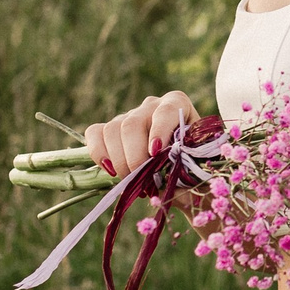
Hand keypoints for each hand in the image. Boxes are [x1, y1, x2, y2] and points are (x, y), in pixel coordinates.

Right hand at [84, 91, 202, 181]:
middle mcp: (151, 106)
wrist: (180, 167)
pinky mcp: (110, 128)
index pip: (166, 111)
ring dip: (119, 161)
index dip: (159, 131)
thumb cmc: (191, 165)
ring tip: (132, 182)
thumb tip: (168, 184)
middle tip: (142, 182)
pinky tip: (111, 171)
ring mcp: (128, 115)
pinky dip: (99, 153)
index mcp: (177, 105)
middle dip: (134, 157)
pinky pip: (95, 133)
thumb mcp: (195, 167)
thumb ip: (185, 172)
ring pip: (112, 130)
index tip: (156, 154)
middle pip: (132, 124)